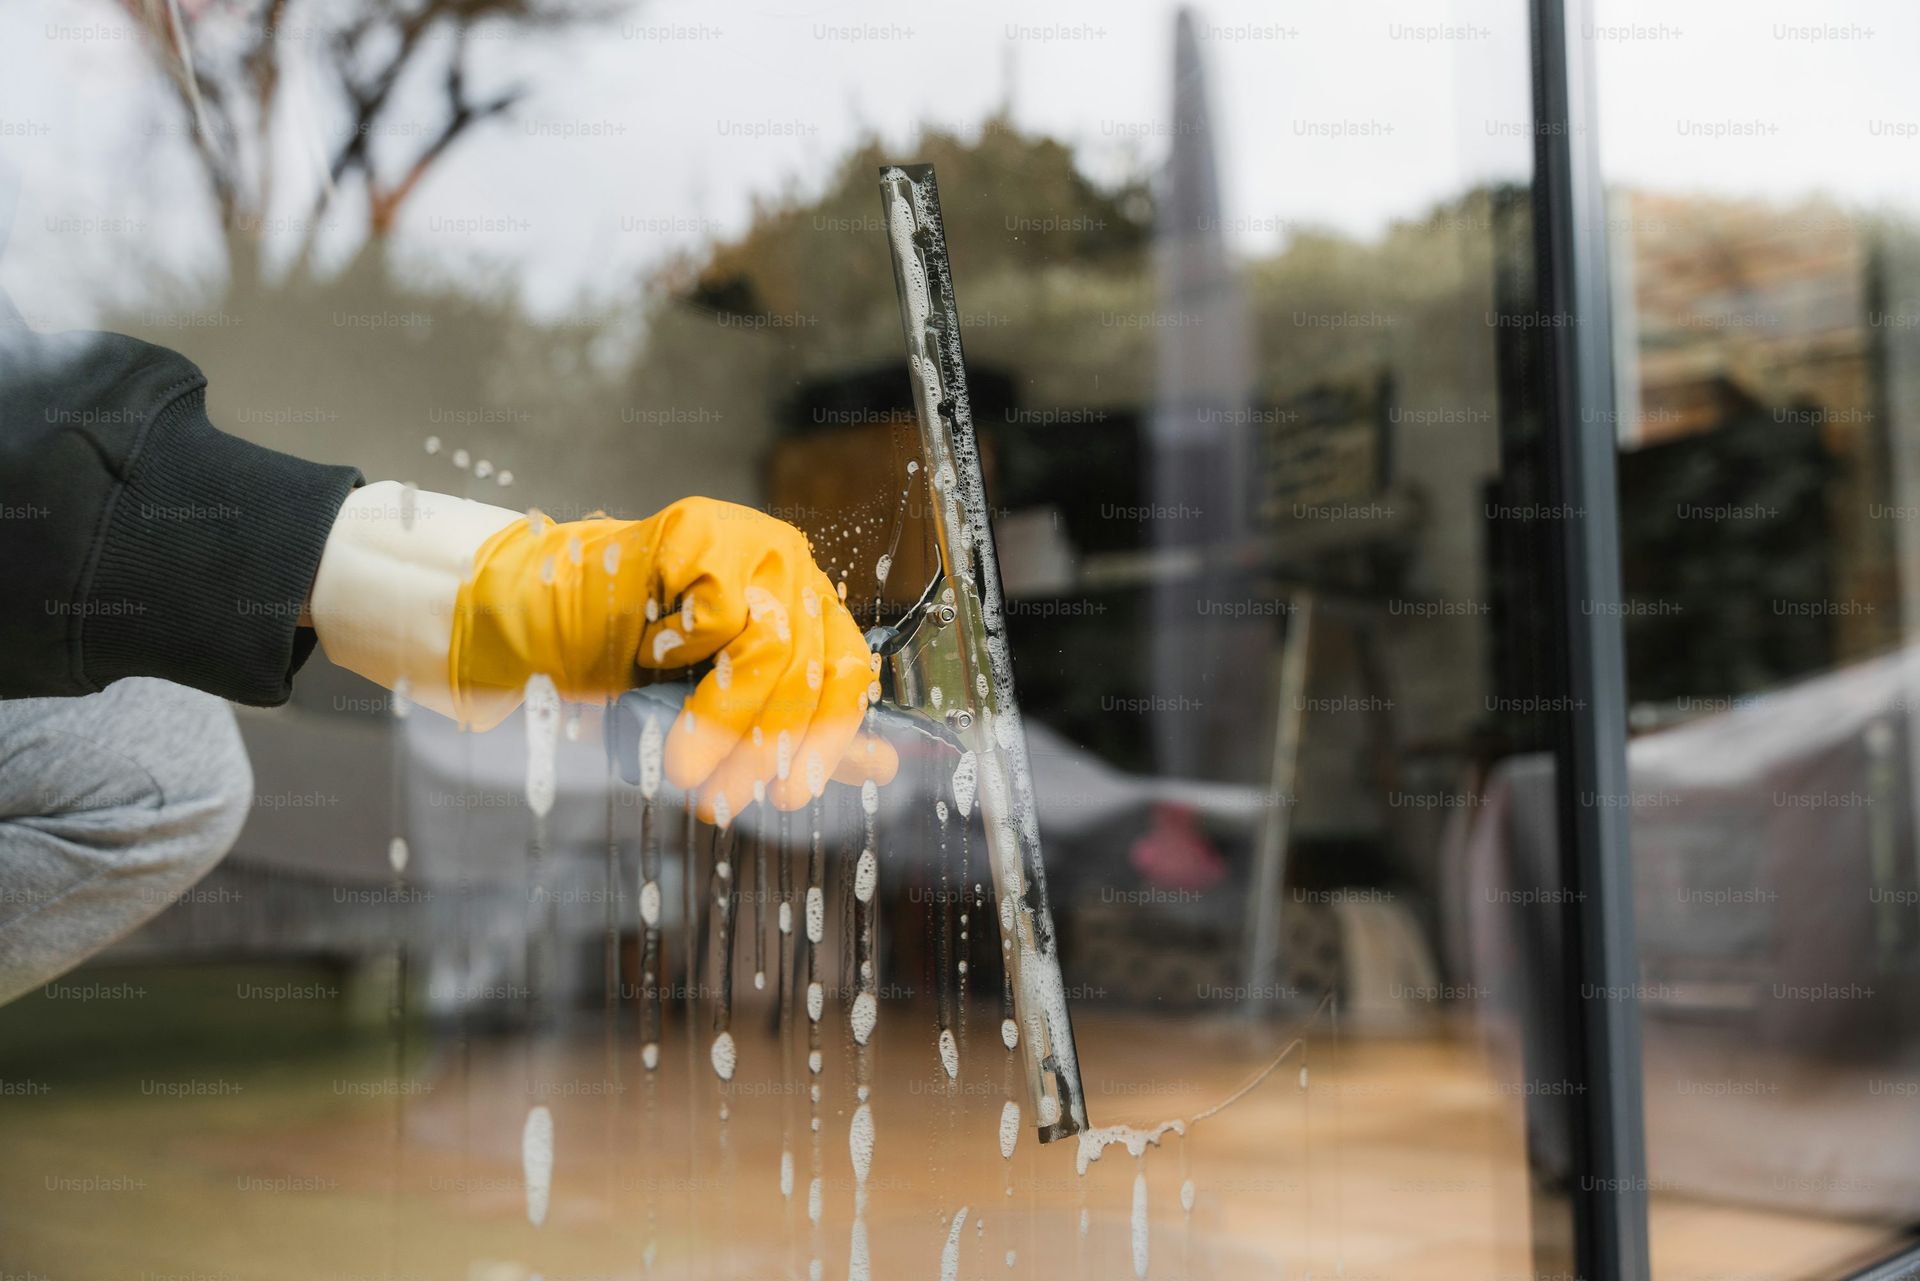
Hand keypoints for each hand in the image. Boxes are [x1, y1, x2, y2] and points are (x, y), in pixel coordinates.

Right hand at [452, 497, 896, 822]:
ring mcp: (750, 541)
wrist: (547, 616)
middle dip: (766, 747)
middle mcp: (791, 567)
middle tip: (723, 800)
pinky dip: (685, 655)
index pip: (850, 669)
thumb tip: (880, 768)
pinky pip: (718, 616)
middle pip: (811, 666)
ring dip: (726, 722)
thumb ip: (800, 731)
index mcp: (808, 605)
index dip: (828, 737)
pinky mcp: (704, 531)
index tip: (793, 793)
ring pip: (771, 649)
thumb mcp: (722, 709)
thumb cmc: (634, 663)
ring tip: (686, 766)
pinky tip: (651, 663)